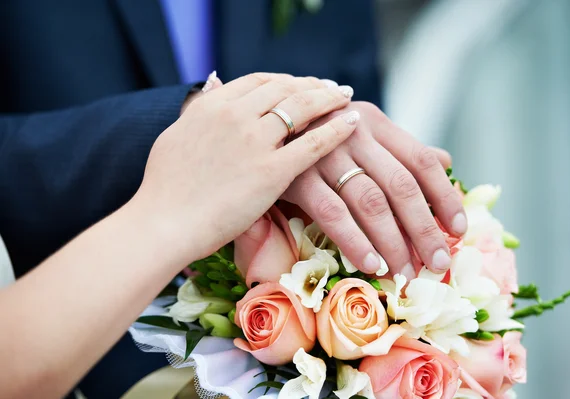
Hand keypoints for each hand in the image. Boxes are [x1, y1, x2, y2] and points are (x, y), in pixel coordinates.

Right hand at [132, 73, 359, 263]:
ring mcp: (255, 142)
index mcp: (212, 105)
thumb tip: (208, 95)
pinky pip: (314, 143)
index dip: (286, 79)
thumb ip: (198, 114)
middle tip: (330, 87)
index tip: (300, 83)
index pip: (259, 81)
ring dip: (328, 98)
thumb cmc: (164, 188)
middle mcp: (235, 115)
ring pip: (302, 108)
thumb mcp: (176, 136)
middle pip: (285, 88)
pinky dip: (338, 129)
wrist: (163, 222)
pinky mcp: (272, 172)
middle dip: (311, 85)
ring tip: (345, 97)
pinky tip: (353, 121)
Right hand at [282, 101, 464, 274]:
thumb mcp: (359, 134)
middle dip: (424, 229)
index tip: (459, 229)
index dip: (444, 197)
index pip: (421, 161)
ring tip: (407, 273)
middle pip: (401, 186)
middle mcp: (354, 132)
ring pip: (371, 202)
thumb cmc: (316, 139)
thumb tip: (445, 162)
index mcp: (374, 122)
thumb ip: (399, 149)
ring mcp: (324, 153)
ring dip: (393, 243)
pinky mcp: (298, 176)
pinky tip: (371, 264)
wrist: (258, 128)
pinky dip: (356, 241)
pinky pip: (334, 214)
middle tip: (439, 264)